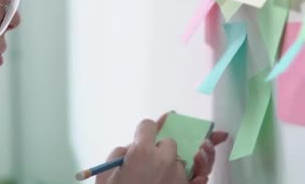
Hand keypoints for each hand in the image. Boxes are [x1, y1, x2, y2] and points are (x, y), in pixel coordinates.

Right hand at [96, 113, 228, 183]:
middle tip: (151, 160)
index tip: (142, 136)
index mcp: (141, 152)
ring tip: (166, 173)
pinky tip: (199, 176)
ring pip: (182, 161)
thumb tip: (132, 148)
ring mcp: (178, 176)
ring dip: (175, 165)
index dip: (144, 131)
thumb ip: (121, 154)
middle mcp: (163, 160)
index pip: (148, 125)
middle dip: (160, 149)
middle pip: (169, 142)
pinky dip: (196, 179)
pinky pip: (197, 180)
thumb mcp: (106, 174)